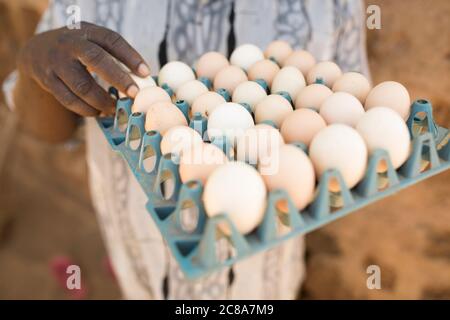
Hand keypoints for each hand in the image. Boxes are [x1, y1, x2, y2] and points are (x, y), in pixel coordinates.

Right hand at [18, 21, 149, 115]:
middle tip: (134, 94)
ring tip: (115, 109)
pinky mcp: (48, 80)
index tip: (146, 73)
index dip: (130, 56)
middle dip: (118, 78)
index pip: (112, 40)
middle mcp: (70, 44)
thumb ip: (113, 55)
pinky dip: (87, 110)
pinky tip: (99, 113)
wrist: (37, 51)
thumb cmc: (77, 49)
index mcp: (87, 31)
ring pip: (82, 86)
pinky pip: (70, 100)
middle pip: (96, 59)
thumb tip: (142, 80)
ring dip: (103, 101)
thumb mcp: (92, 41)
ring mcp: (57, 63)